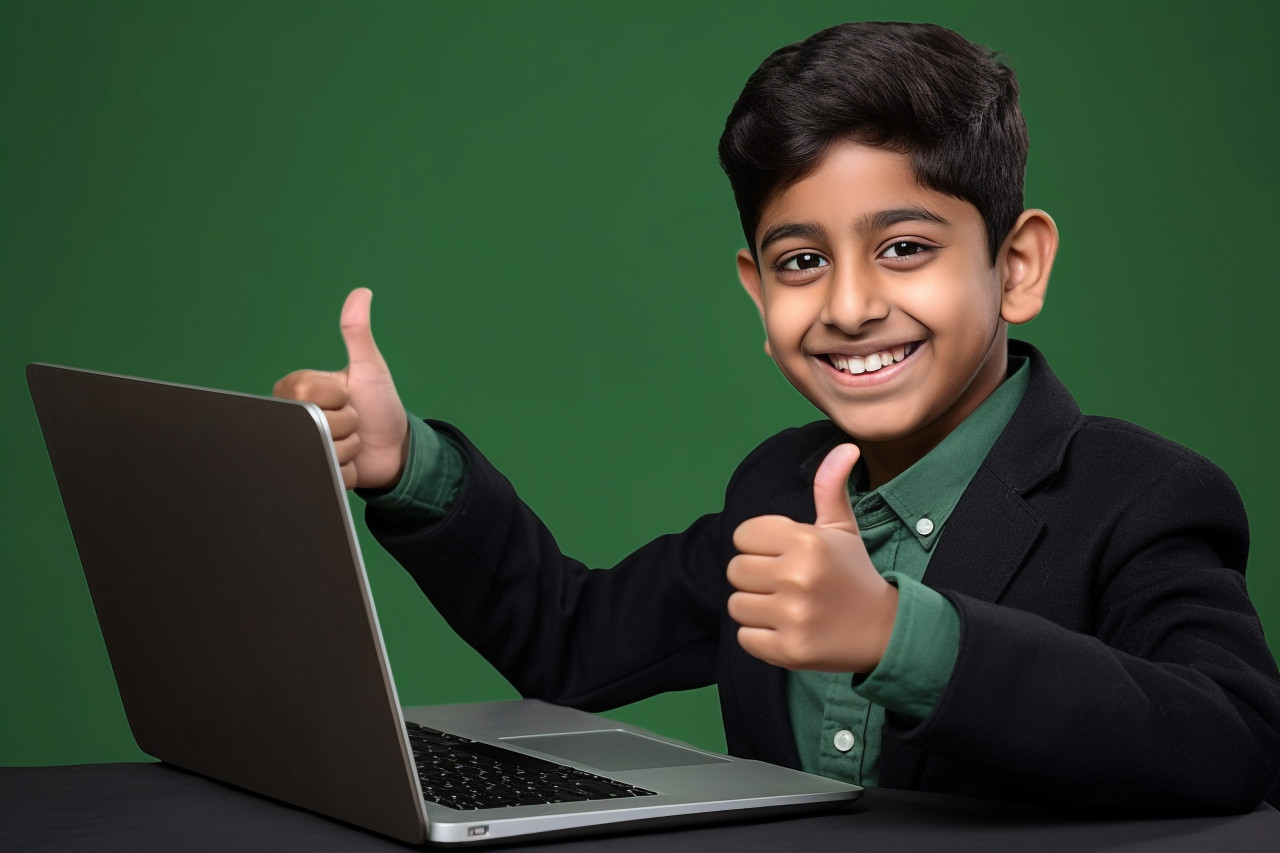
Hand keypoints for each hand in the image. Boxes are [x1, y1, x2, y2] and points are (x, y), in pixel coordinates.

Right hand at [273, 288, 408, 489]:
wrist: (395, 447)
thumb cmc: (380, 403)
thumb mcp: (369, 367)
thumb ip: (358, 333)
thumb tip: (361, 293)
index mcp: (299, 390)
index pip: (307, 395)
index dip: (336, 398)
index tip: (347, 397)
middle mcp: (295, 420)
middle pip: (315, 425)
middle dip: (345, 424)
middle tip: (353, 420)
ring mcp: (304, 447)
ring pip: (323, 452)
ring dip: (348, 449)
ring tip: (353, 442)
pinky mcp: (314, 474)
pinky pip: (328, 474)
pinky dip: (347, 470)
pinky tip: (351, 463)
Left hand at [727, 443, 898, 672]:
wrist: (884, 631)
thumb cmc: (854, 574)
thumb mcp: (843, 530)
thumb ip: (831, 488)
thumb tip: (845, 447)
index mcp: (806, 541)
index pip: (743, 536)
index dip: (759, 545)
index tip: (782, 556)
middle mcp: (798, 576)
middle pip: (735, 570)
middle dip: (756, 577)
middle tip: (785, 584)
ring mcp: (793, 616)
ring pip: (737, 604)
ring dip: (757, 607)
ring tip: (788, 606)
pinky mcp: (789, 650)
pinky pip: (746, 637)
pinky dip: (761, 636)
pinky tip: (789, 629)